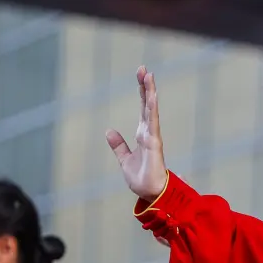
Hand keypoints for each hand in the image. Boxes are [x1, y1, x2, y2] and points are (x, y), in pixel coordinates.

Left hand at [107, 66, 168, 201]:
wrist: (150, 194)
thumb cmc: (141, 179)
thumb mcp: (124, 160)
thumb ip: (119, 145)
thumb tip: (109, 131)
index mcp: (143, 135)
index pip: (143, 108)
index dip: (142, 92)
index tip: (141, 75)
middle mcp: (149, 132)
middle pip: (147, 104)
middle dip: (146, 87)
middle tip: (143, 68)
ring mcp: (152, 136)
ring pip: (151, 110)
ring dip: (149, 93)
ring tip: (148, 76)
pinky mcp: (154, 143)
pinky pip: (153, 122)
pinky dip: (152, 109)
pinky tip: (151, 96)